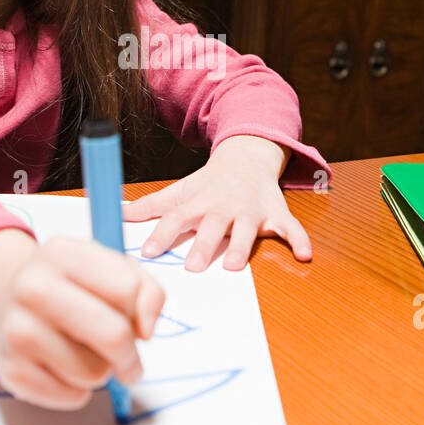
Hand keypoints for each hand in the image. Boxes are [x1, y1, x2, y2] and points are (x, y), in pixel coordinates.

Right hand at [0, 230, 164, 410]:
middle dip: (130, 356)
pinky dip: (77, 390)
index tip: (136, 324)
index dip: (141, 313)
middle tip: (129, 362)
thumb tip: (147, 329)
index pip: (127, 290)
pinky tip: (62, 367)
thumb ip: (144, 289)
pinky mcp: (11, 370)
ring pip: (94, 373)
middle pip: (112, 335)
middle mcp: (33, 288)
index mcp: (62, 254)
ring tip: (81, 353)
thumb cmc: (65, 284)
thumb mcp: (107, 266)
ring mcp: (17, 330)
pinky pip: (72, 397)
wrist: (2, 296)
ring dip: (100, 371)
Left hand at [122, 135, 312, 271]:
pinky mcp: (275, 213)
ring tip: (235, 265)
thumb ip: (153, 206)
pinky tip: (305, 255)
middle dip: (204, 245)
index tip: (147, 253)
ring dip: (243, 246)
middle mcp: (224, 207)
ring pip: (248, 229)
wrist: (248, 156)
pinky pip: (290, 227)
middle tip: (194, 268)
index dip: (161, 235)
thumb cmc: (210, 182)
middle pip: (213, 226)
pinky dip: (299, 239)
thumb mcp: (181, 190)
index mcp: (199, 203)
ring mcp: (251, 211)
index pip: (177, 218)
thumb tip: (118, 214)